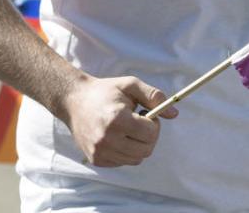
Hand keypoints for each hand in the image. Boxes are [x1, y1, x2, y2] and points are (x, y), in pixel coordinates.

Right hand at [57, 75, 176, 166]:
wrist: (74, 101)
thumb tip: (174, 114)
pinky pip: (123, 162)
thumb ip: (154, 96)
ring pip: (136, 158)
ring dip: (137, 144)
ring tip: (126, 128)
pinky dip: (125, 151)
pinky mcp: (97, 160)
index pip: (150, 132)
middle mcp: (107, 139)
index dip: (153, 122)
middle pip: (146, 149)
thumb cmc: (105, 92)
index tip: (145, 113)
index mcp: (117, 119)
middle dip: (148, 136)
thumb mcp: (130, 85)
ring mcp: (101, 152)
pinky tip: (116, 136)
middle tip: (139, 122)